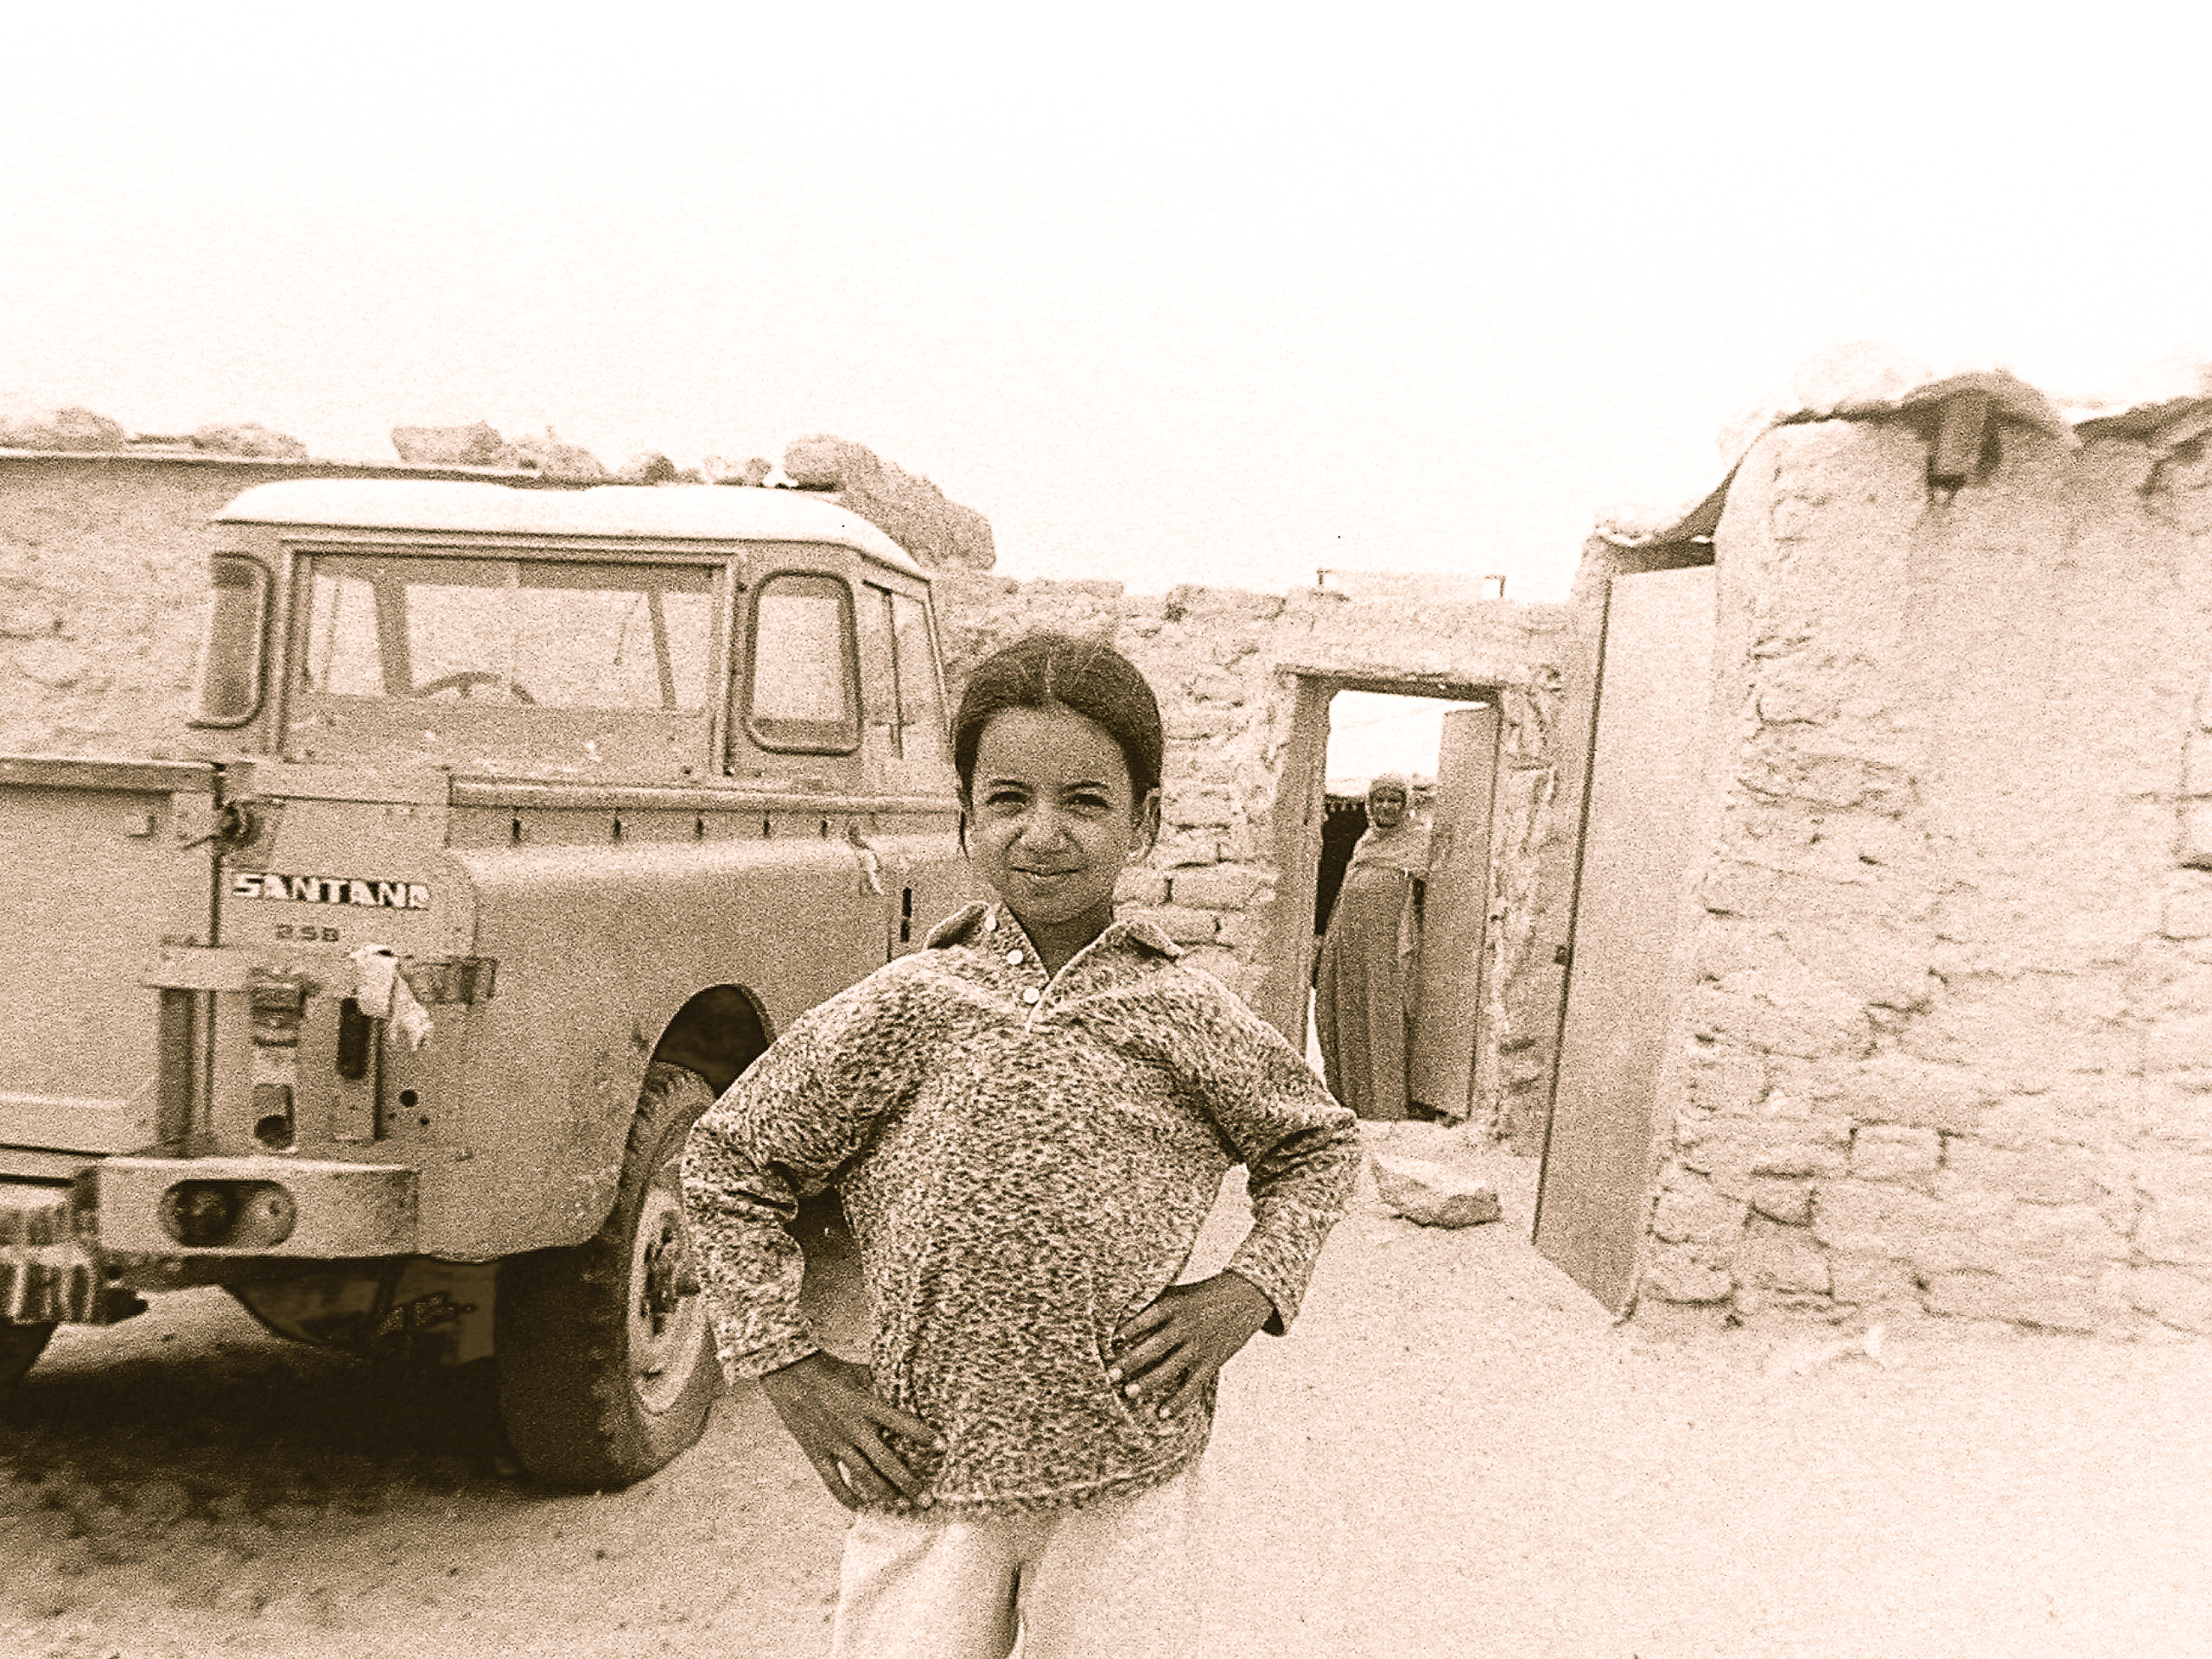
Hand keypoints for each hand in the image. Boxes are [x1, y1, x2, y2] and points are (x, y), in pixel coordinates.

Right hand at [759, 1352, 942, 1511]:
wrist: (788, 1374)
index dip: (922, 1435)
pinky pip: (833, 1481)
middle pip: (885, 1461)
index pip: (901, 1422)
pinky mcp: (816, 1452)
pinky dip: (846, 1497)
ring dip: (883, 1493)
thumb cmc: (829, 1369)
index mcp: (866, 1404)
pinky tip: (860, 1507)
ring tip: (900, 1505)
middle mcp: (852, 1427)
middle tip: (926, 1500)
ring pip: (862, 1476)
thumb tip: (907, 1389)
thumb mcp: (859, 1372)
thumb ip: (882, 1384)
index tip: (941, 1446)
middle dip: (908, 1483)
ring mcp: (833, 1442)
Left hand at [1107, 1272, 1275, 1419]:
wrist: (1248, 1295)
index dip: (1130, 1329)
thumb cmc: (1204, 1293)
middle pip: (1154, 1346)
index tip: (1112, 1341)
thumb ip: (1154, 1303)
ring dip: (1148, 1382)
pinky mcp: (1212, 1361)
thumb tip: (1120, 1316)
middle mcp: (1185, 1326)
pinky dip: (1178, 1401)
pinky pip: (1193, 1385)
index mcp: (1175, 1305)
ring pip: (1170, 1368)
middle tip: (1110, 1375)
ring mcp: (1199, 1346)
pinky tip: (1162, 1413)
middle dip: (1130, 1362)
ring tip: (1129, 1393)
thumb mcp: (1179, 1292)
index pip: (1147, 1318)